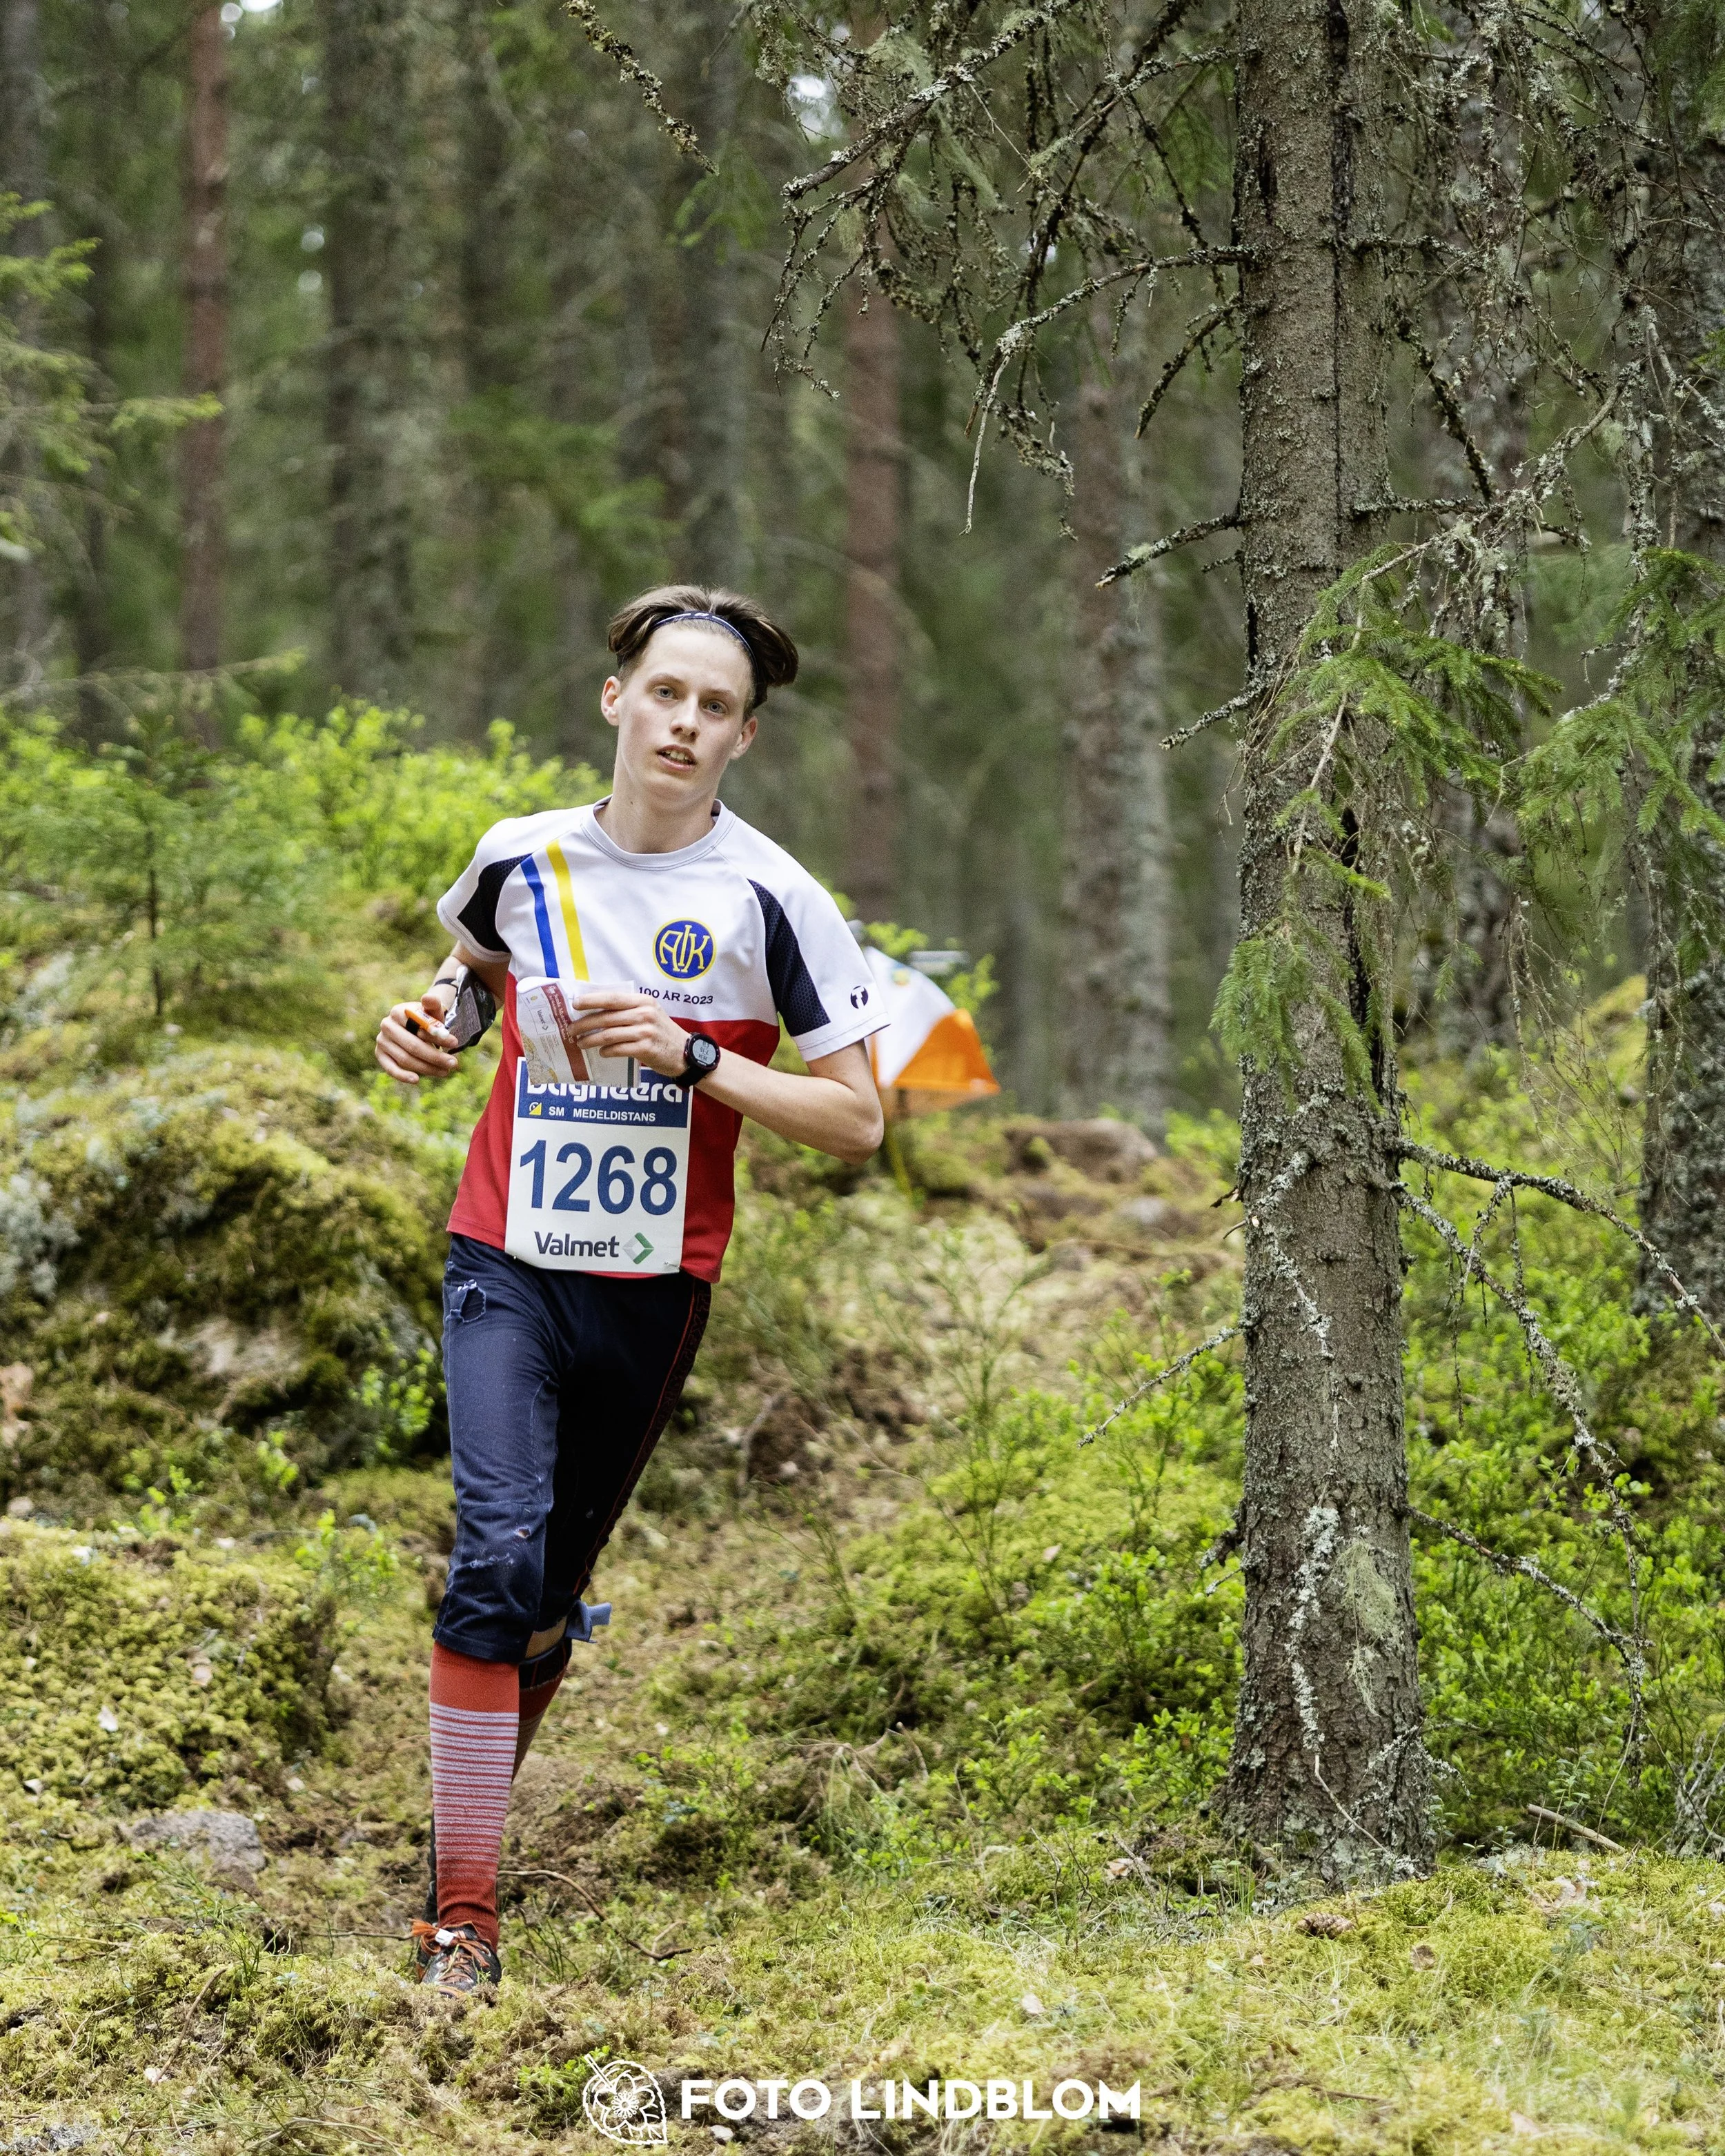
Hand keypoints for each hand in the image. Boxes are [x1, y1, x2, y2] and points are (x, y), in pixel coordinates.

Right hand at [375, 981, 458, 1084]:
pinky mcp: (380, 1055)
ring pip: (405, 1059)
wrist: (416, 1026)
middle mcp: (386, 1025)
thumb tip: (428, 998)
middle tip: (453, 1064)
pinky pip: (391, 1068)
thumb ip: (433, 1004)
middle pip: (412, 1046)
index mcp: (398, 1012)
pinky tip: (416, 1080)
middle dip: (435, 1056)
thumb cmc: (427, 1020)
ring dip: (427, 1068)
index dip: (436, 1036)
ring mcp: (382, 1041)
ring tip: (445, 1071)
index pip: (417, 1026)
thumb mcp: (432, 1011)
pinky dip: (403, 1076)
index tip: (454, 1043)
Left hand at [568, 987, 691, 1078]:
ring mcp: (646, 1032)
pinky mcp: (646, 1049)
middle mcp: (644, 1014)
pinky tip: (601, 1053)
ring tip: (580, 1043)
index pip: (612, 998)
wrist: (685, 1053)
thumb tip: (596, 1011)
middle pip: (607, 1017)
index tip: (575, 1004)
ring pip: (609, 1034)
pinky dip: (607, 1051)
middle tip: (571, 1029)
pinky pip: (619, 1049)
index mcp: (643, 1001)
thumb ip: (628, 1009)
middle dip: (585, 1024)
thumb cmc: (662, 1032)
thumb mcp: (649, 1013)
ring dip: (591, 1040)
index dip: (592, 1000)